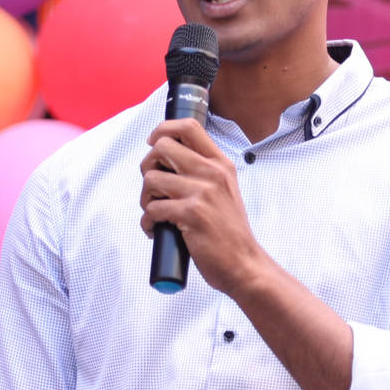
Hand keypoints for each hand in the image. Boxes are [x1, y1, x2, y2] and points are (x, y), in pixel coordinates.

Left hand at [138, 119, 265, 295]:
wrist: (244, 264)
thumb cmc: (229, 232)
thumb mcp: (224, 191)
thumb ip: (203, 172)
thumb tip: (167, 160)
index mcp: (220, 164)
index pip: (188, 126)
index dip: (163, 129)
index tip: (154, 143)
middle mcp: (212, 173)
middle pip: (162, 147)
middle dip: (148, 166)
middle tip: (153, 187)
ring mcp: (202, 192)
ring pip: (151, 178)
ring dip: (145, 198)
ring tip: (155, 212)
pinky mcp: (191, 214)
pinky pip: (152, 208)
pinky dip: (148, 222)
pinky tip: (157, 230)